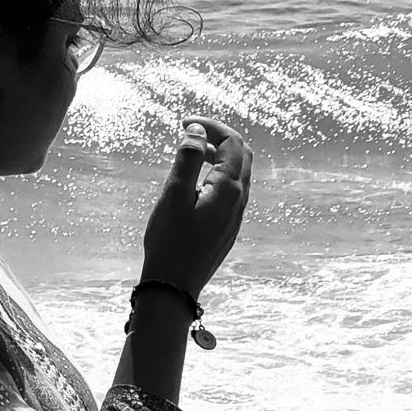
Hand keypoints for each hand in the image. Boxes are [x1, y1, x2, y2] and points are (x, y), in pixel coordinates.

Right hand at [141, 116, 252, 298]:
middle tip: (190, 133)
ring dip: (218, 155)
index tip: (185, 123)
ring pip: (237, 173)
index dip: (212, 126)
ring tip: (189, 153)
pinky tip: (194, 183)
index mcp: (229, 188)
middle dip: (219, 137)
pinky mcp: (227, 227)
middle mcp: (239, 200)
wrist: (174, 287)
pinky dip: (217, 174)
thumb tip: (197, 130)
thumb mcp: (174, 194)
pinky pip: (230, 190)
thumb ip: (187, 158)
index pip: (233, 142)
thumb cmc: (170, 241)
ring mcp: (235, 215)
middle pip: (241, 154)